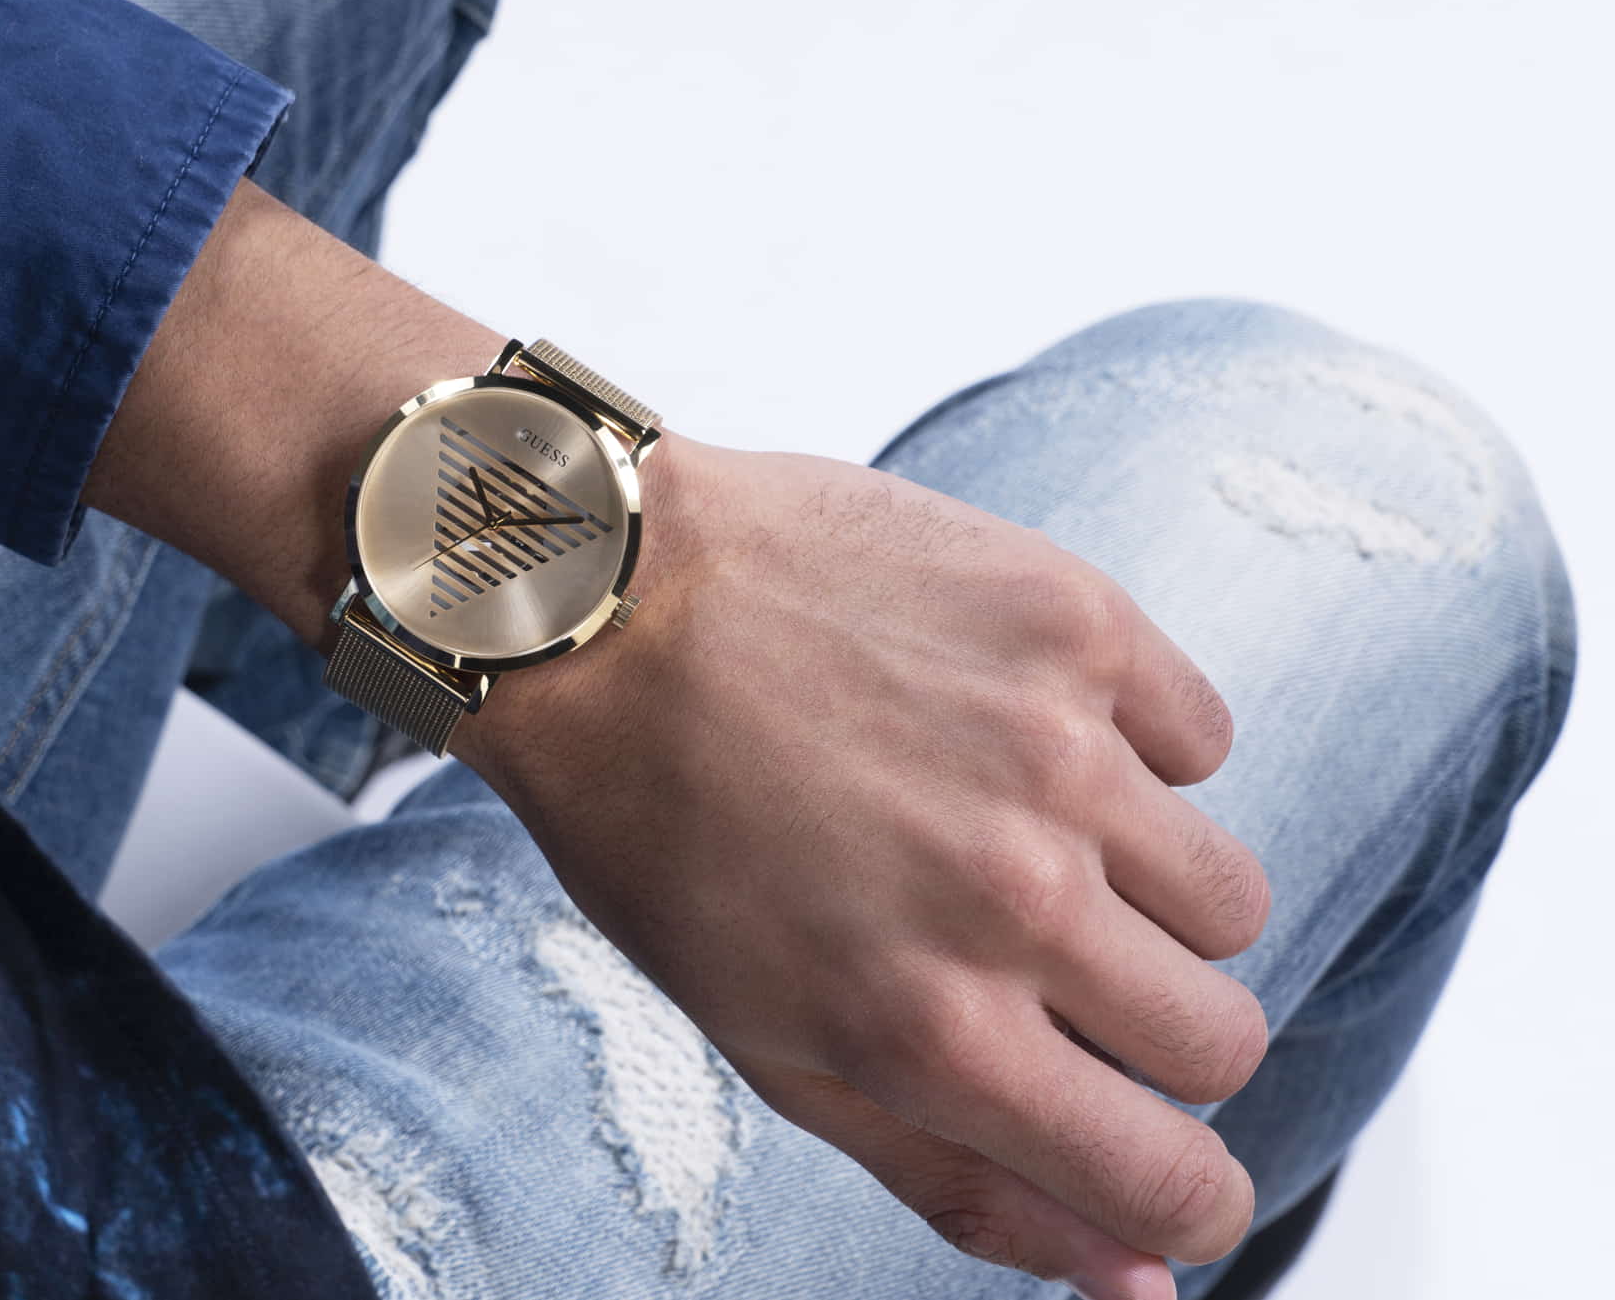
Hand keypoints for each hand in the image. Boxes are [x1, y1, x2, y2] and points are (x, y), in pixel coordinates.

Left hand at [463, 435, 1269, 1299]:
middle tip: (1036, 961)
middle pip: (1223, 1040)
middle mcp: (1015, 898)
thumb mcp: (773, 1045)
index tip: (1162, 1164)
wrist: (601, 600)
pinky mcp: (1076, 621)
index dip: (1185, 1196)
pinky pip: (1202, 740)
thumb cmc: (662, 831)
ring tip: (1008, 829)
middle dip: (1150, 1035)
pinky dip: (1132, 746)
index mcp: (932, 1030)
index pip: (1175, 1185)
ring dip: (1141, 889)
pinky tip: (1007, 722)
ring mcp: (1057, 751)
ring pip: (1230, 899)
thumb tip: (1144, 1289)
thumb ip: (963, 1180)